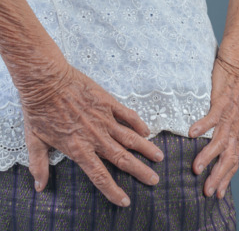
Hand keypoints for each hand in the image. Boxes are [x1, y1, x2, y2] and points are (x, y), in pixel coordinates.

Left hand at [20, 62, 164, 206]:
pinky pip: (128, 115)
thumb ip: (39, 165)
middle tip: (154, 179)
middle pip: (123, 158)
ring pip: (130, 138)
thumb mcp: (34, 140)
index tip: (125, 201)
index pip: (100, 175)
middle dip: (140, 171)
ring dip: (146, 149)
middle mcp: (96, 137)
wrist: (46, 81)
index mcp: (78, 149)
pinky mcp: (108, 103)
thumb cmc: (38, 110)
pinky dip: (139, 124)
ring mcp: (104, 119)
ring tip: (159, 157)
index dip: (113, 190)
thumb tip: (40, 187)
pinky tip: (147, 132)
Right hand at [188, 54, 238, 198]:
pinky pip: (212, 116)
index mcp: (237, 131)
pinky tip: (191, 134)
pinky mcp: (222, 101)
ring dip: (208, 155)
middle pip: (229, 156)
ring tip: (196, 168)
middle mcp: (235, 126)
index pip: (234, 160)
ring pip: (220, 140)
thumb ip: (224, 131)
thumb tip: (215, 147)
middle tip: (207, 191)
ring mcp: (230, 114)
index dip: (227, 177)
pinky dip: (203, 126)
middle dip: (218, 175)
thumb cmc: (231, 92)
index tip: (218, 194)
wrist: (238, 67)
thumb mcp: (231, 116)